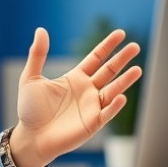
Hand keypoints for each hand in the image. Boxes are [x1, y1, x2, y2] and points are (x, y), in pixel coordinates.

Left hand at [9, 28, 141, 166]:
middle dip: (122, 59)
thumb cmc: (30, 109)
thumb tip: (41, 30)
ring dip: (125, 81)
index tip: (120, 33)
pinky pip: (106, 113)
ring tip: (137, 69)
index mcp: (75, 78)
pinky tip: (120, 96)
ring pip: (113, 90)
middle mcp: (87, 90)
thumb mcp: (31, 77)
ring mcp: (91, 106)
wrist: (31, 137)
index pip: (96, 58)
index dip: (108, 46)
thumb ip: (38, 54)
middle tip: (135, 46)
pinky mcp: (92, 123)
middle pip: (109, 71)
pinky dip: (114, 106)